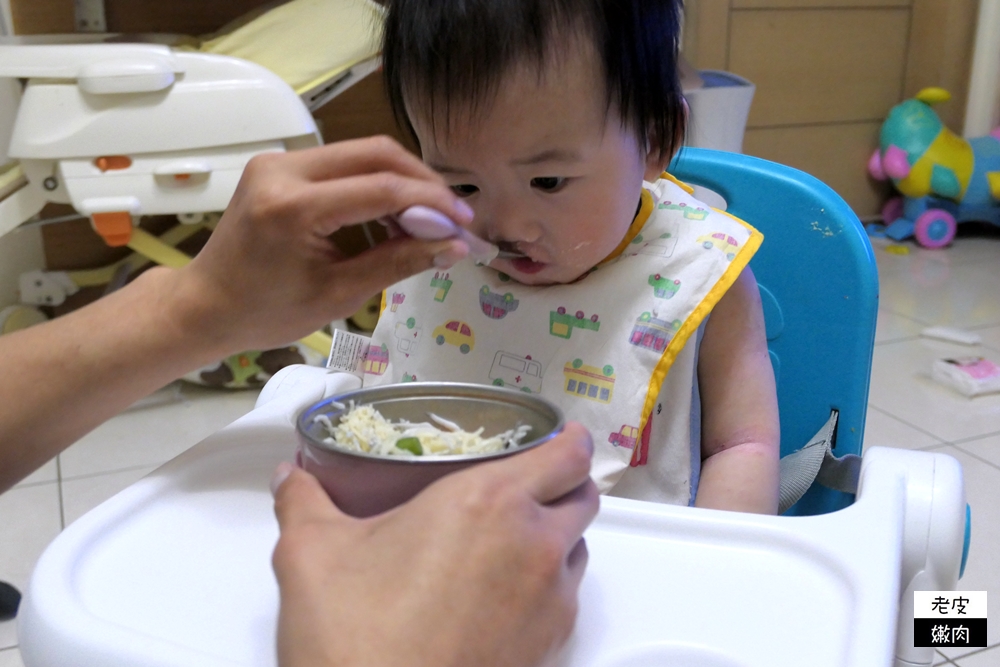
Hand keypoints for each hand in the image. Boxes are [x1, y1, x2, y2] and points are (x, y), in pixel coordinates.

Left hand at [170, 136, 474, 355]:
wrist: (207, 305)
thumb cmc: (267, 312)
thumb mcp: (338, 294)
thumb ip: (398, 263)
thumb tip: (453, 247)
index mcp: (293, 207)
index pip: (380, 188)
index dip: (431, 204)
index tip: (464, 224)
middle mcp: (284, 169)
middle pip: (376, 154)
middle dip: (422, 184)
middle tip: (453, 218)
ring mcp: (280, 162)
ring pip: (362, 154)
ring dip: (401, 184)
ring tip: (427, 224)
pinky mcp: (281, 165)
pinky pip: (343, 164)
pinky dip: (375, 186)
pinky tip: (393, 218)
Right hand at [271, 422, 598, 666]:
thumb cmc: (357, 640)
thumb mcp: (313, 554)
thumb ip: (305, 500)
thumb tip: (289, 477)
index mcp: (487, 502)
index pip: (565, 455)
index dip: (568, 440)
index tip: (559, 435)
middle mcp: (533, 545)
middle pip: (582, 498)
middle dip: (565, 484)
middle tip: (532, 483)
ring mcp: (550, 601)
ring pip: (577, 550)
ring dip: (556, 537)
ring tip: (510, 542)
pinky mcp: (551, 646)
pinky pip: (566, 599)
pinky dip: (548, 587)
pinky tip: (502, 596)